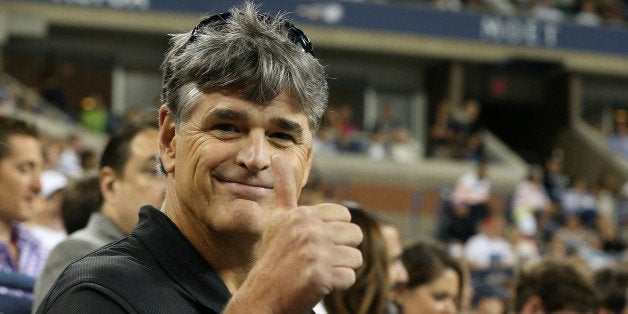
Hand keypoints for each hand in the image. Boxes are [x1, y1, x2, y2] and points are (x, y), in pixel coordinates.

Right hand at [225, 155, 362, 313]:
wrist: (262, 296)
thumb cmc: (274, 257)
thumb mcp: (277, 219)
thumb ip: (284, 188)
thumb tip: (277, 157)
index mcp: (302, 214)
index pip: (344, 216)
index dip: (334, 232)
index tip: (315, 242)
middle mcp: (308, 230)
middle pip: (355, 235)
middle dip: (341, 250)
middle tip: (319, 259)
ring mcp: (315, 253)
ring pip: (356, 257)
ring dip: (341, 268)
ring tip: (319, 271)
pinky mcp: (321, 276)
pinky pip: (350, 277)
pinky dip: (338, 284)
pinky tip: (319, 284)